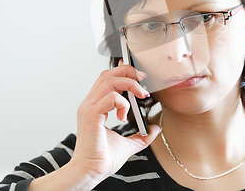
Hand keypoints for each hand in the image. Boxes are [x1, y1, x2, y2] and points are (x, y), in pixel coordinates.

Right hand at [71, 63, 160, 182]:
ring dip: (129, 83)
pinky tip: (124, 114)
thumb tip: (155, 128)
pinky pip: (111, 98)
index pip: (107, 79)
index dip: (122, 71)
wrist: (91, 172)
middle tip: (144, 79)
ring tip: (141, 94)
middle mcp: (90, 104)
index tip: (139, 76)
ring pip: (109, 80)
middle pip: (108, 74)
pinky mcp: (92, 116)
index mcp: (95, 106)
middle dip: (128, 71)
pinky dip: (123, 102)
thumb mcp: (128, 143)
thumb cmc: (102, 159)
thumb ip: (141, 135)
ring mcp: (89, 108)